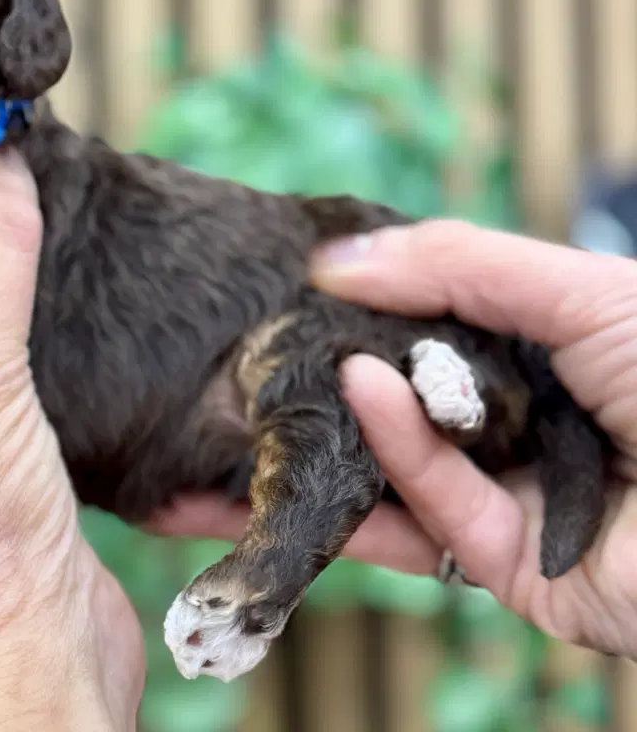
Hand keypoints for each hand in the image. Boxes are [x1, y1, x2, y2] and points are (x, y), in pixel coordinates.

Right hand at [155, 219, 636, 659]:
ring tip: (260, 385)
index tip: (288, 293)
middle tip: (246, 355)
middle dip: (320, 387)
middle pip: (399, 406)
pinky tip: (358, 394)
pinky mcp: (502, 566)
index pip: (426, 329)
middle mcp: (516, 428)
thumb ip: (453, 263)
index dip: (357, 312)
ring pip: (396, 467)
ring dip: (327, 433)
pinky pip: (428, 507)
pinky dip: (390, 452)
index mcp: (540, 359)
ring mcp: (508, 498)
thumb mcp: (578, 288)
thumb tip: (333, 257)